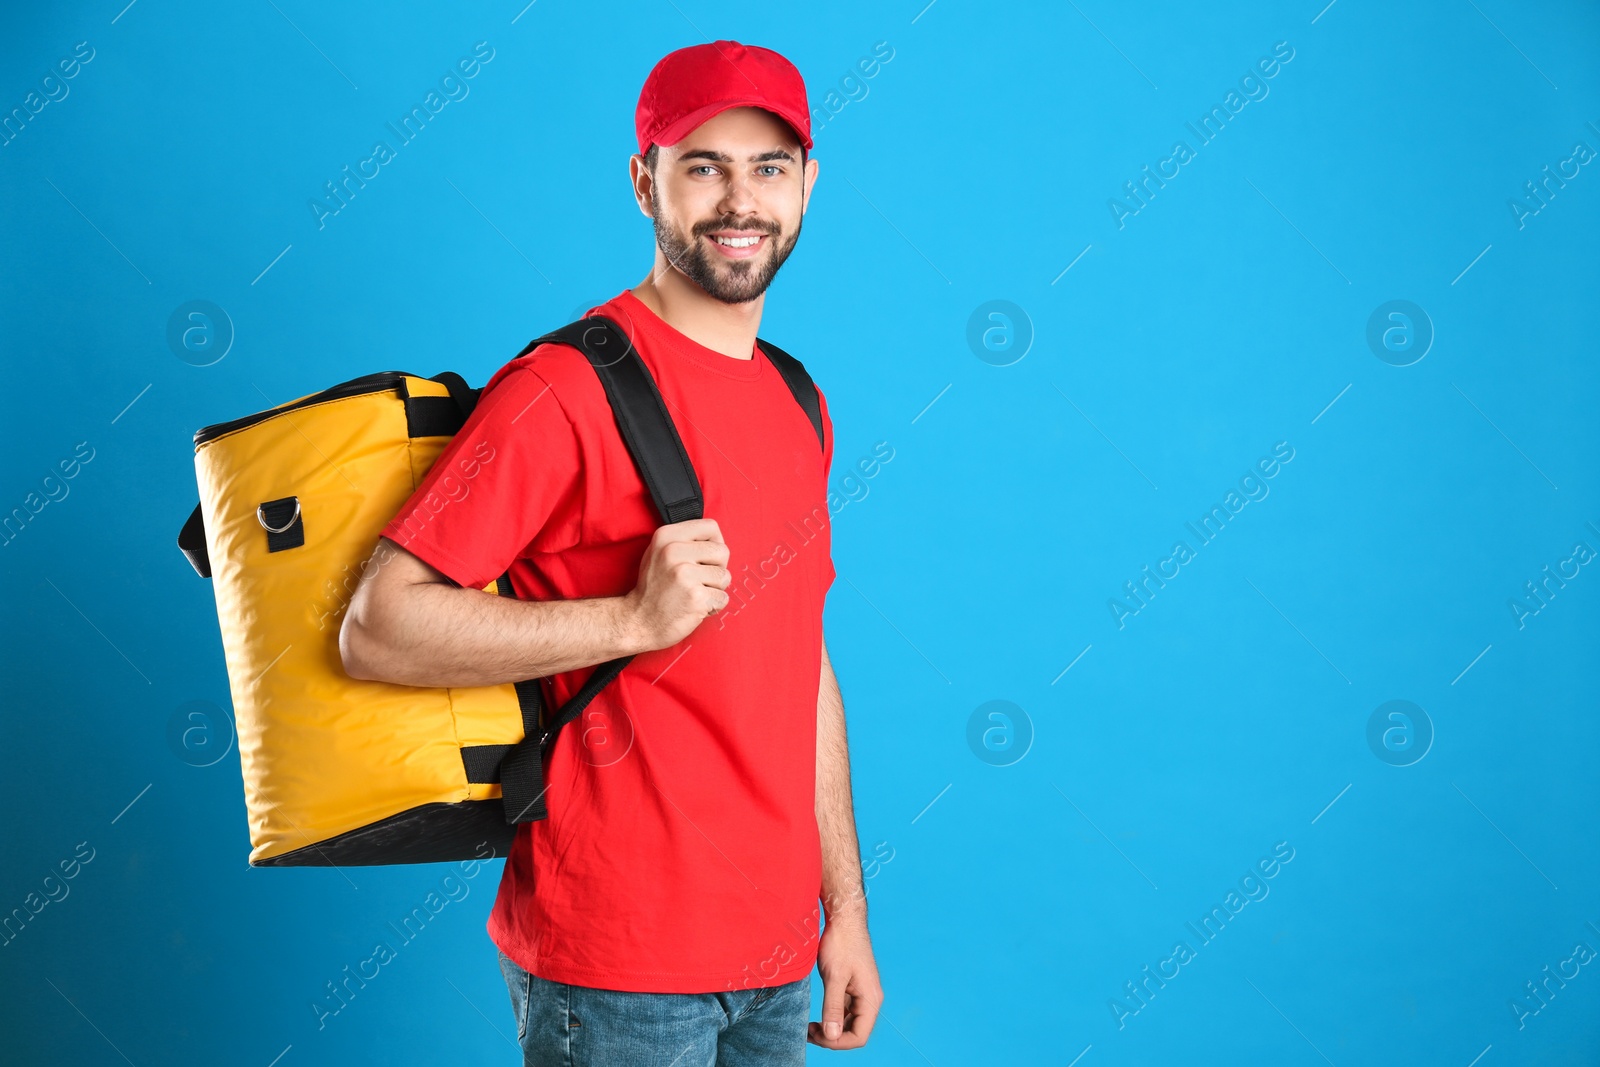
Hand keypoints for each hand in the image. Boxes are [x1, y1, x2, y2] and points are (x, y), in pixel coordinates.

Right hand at [622, 518, 730, 650]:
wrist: (639, 621)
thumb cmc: (653, 589)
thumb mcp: (658, 553)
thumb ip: (684, 541)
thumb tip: (715, 538)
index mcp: (666, 536)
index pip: (710, 527)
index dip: (714, 543)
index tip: (704, 558)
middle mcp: (673, 552)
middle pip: (722, 551)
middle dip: (717, 568)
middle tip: (698, 580)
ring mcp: (685, 575)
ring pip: (725, 576)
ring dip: (715, 590)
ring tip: (694, 594)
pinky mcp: (696, 597)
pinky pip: (723, 598)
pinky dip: (713, 606)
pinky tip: (695, 607)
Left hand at [807, 914, 881, 1049]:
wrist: (844, 918)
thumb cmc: (841, 943)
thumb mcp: (834, 976)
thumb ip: (833, 1007)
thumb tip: (832, 1036)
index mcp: (870, 999)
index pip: (859, 1036)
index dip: (837, 1043)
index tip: (816, 1036)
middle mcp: (869, 999)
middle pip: (854, 1032)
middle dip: (831, 1037)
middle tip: (808, 1032)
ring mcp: (861, 993)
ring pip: (847, 1023)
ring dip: (830, 1029)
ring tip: (809, 1027)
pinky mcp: (852, 987)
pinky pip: (844, 1011)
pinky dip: (830, 1017)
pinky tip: (816, 1016)